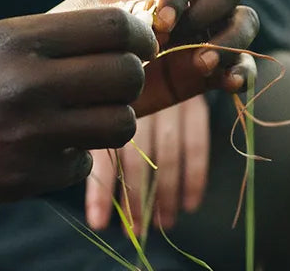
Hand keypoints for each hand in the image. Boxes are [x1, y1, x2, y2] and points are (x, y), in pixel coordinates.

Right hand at [0, 9, 157, 218]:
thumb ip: (35, 38)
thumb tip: (101, 35)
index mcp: (17, 37)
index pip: (113, 27)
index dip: (137, 37)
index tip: (137, 47)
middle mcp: (30, 81)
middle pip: (127, 74)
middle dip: (130, 80)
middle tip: (113, 86)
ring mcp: (33, 132)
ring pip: (120, 124)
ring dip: (110, 122)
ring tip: (84, 121)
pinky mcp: (31, 176)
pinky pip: (83, 164)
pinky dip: (72, 160)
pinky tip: (44, 152)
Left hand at [51, 0, 257, 115]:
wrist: (74, 91)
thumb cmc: (75, 42)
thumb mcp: (90, 22)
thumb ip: (124, 15)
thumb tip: (157, 17)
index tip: (162, 20)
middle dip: (209, 10)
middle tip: (176, 37)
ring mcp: (201, 33)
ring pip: (243, 21)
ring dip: (232, 40)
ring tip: (202, 64)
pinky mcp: (207, 69)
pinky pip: (240, 65)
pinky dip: (242, 72)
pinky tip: (231, 84)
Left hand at [85, 94, 210, 232]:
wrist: (165, 56)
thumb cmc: (121, 93)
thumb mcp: (103, 109)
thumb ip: (98, 145)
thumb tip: (92, 202)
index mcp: (109, 106)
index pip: (103, 155)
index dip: (101, 191)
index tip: (98, 224)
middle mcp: (138, 101)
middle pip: (136, 158)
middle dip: (135, 200)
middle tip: (133, 232)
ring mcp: (169, 101)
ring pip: (167, 155)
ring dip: (165, 196)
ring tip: (162, 225)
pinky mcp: (194, 104)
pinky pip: (197, 144)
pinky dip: (195, 176)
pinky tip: (189, 205)